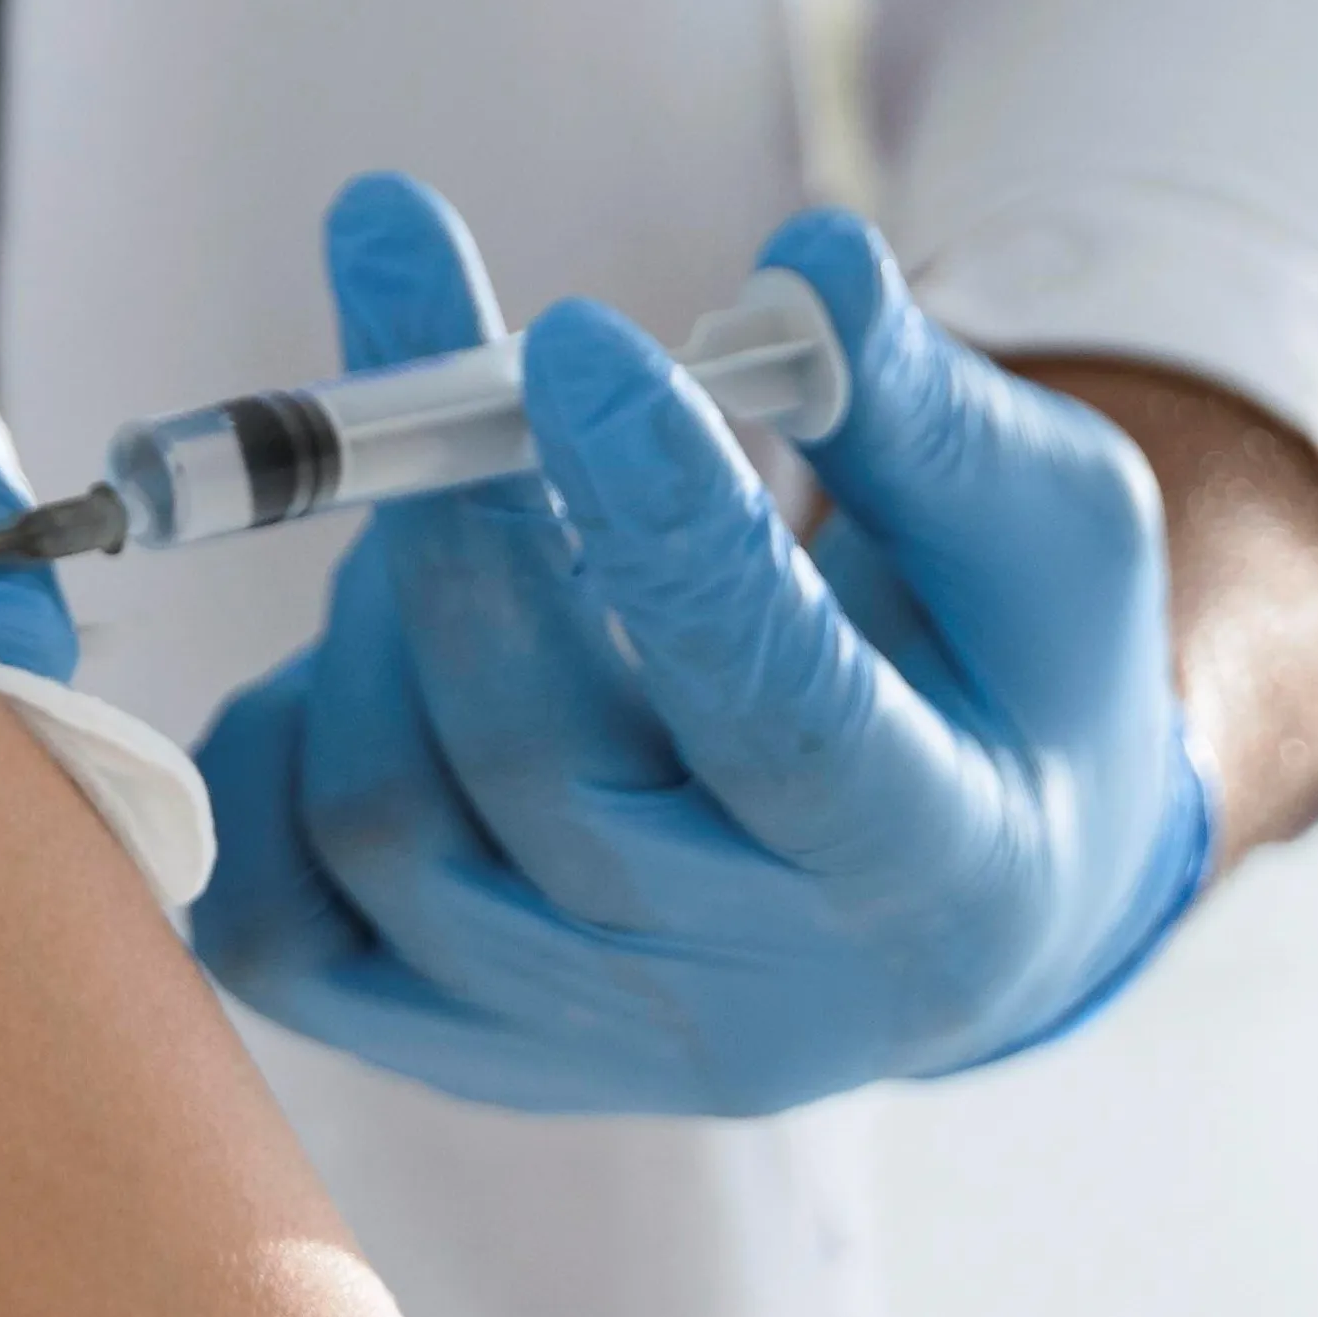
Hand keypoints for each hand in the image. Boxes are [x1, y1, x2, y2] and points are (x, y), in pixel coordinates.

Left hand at [192, 178, 1217, 1115]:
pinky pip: (277, 931)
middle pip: (537, 770)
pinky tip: (369, 667)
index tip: (574, 338)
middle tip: (429, 357)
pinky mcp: (459, 1053)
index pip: (780, 720)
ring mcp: (587, 1049)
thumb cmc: (1002, 683)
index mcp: (928, 866)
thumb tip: (807, 264)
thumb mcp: (1046, 535)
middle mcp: (750, 998)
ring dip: (377, 621)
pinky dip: (271, 762)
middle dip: (455, 529)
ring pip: (388, 827)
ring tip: (464, 527)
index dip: (666, 529)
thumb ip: (928, 418)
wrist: (956, 913)